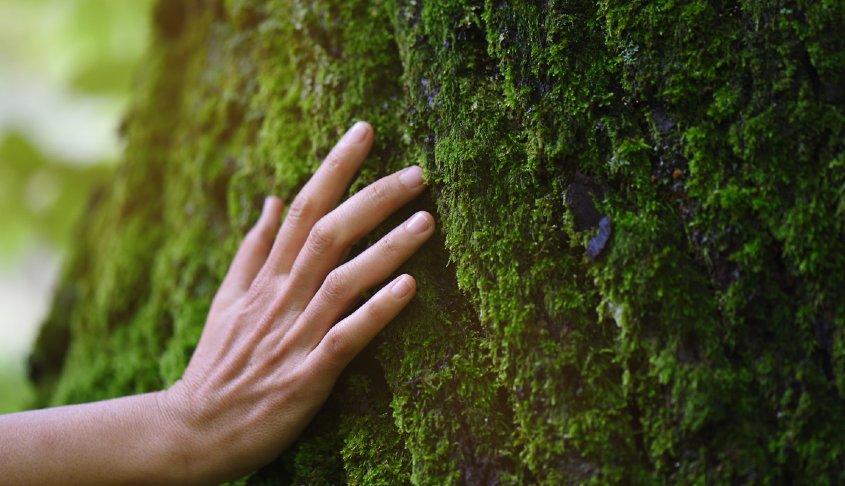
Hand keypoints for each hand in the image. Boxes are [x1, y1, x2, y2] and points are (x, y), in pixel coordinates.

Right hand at [160, 121, 433, 482]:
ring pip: (342, 280)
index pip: (303, 208)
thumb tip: (271, 199)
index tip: (366, 132)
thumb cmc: (219, 363)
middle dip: (373, 198)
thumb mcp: (227, 299)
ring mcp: (294, 336)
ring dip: (386, 248)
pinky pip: (345, 337)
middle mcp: (281, 298)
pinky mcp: (307, 376)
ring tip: (426, 221)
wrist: (194, 430)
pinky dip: (375, 311)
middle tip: (417, 173)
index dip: (335, 168)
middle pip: (328, 233)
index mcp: (265, 277)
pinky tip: (409, 288)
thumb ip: (253, 250)